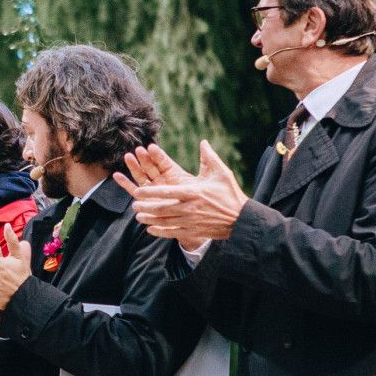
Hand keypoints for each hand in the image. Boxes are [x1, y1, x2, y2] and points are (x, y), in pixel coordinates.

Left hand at [121, 141, 247, 244]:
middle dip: (146, 206)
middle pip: (161, 209)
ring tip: (138, 216)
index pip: (166, 193)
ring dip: (150, 219)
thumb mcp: (221, 172)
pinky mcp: (193, 231)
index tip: (138, 191)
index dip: (150, 192)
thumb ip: (209, 157)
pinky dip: (160, 232)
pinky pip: (172, 233)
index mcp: (193, 192)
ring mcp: (190, 222)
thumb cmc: (230, 193)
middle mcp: (189, 208)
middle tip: (134, 204)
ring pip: (165, 222)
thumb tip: (203, 142)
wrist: (241, 218)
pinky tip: (150, 229)